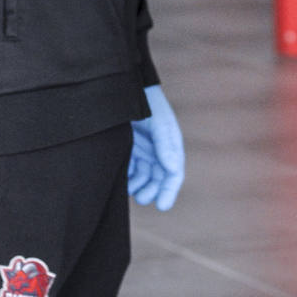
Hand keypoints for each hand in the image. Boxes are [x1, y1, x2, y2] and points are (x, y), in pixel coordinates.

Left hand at [129, 84, 184, 210]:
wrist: (122, 90)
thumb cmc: (146, 104)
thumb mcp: (158, 122)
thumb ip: (166, 145)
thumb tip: (174, 169)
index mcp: (170, 147)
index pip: (173, 174)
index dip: (169, 191)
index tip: (162, 206)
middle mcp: (157, 153)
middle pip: (158, 181)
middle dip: (152, 191)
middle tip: (142, 196)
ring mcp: (141, 153)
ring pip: (143, 180)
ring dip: (139, 187)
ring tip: (131, 186)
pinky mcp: (126, 152)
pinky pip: (129, 173)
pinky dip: (128, 179)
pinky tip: (123, 179)